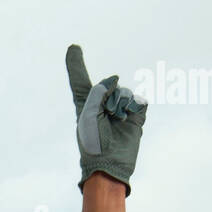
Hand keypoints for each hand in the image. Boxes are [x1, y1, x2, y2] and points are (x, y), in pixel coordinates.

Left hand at [65, 44, 146, 194]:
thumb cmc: (93, 143)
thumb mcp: (88, 114)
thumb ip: (98, 90)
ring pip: (124, 92)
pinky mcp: (135, 117)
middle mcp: (103, 105)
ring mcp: (120, 110)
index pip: (80, 80)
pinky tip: (128, 118)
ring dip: (120, 103)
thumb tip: (115, 79)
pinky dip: (134, 106)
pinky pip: (138, 100)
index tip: (73, 48)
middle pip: (108, 84)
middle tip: (105, 116)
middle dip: (108, 97)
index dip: (76, 64)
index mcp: (86, 105)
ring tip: (116, 120)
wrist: (109, 164)